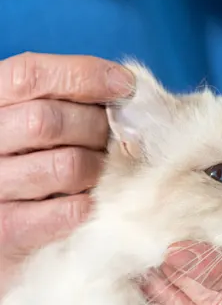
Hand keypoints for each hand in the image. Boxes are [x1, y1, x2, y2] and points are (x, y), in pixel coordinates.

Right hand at [0, 52, 131, 275]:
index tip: (126, 85)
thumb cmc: (26, 158)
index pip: (32, 75)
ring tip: (103, 170)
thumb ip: (64, 99)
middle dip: (97, 127)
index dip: (85, 75)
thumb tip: (123, 87)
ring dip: (99, 167)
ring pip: (67, 166)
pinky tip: (92, 197)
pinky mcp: (10, 229)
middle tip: (116, 138)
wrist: (3, 218)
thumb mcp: (30, 119)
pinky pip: (70, 210)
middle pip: (48, 121)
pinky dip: (92, 201)